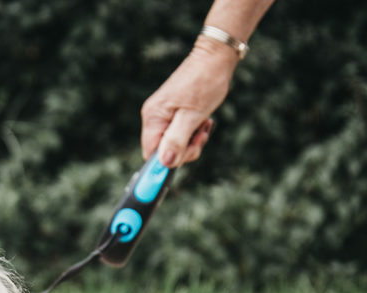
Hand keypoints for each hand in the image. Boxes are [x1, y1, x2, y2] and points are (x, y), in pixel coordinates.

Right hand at [140, 38, 237, 166]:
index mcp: (153, 117)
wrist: (215, 56)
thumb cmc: (205, 82)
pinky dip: (192, 132)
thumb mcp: (193, 115)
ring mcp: (162, 114)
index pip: (151, 153)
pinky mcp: (172, 112)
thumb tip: (165, 163)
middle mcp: (153, 116)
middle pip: (162, 150)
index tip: (187, 155)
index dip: (168, 160)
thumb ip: (177, 140)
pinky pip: (178, 133)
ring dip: (191, 141)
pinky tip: (203, 121)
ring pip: (172, 143)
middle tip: (201, 137)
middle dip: (184, 150)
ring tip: (204, 125)